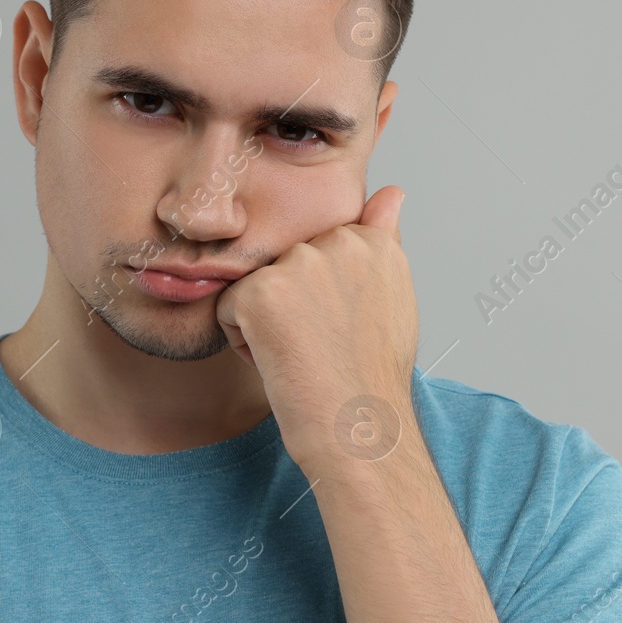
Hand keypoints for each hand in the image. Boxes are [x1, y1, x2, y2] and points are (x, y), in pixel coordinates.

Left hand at [214, 185, 418, 471]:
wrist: (360, 431)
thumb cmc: (372, 376)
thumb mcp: (392, 297)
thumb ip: (383, 238)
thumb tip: (391, 191)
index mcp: (374, 241)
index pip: (318, 250)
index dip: (322, 299)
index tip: (345, 331)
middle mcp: (340, 241)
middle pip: (283, 264)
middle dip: (291, 304)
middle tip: (324, 346)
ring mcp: (299, 264)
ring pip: (255, 286)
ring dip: (267, 322)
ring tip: (306, 354)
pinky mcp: (260, 291)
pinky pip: (229, 311)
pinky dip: (245, 344)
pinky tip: (284, 363)